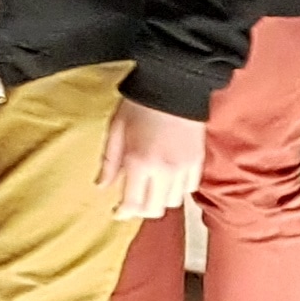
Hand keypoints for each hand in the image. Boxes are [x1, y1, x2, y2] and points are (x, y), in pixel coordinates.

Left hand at [97, 99, 207, 218]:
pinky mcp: (198, 162)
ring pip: (173, 202)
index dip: (124, 213)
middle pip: (155, 208)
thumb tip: (101, 186)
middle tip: (132, 202)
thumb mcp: (115, 130)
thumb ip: (109, 161)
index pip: (133, 203)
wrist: (172, 87)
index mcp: (139, 162)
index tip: (117, 213)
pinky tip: (167, 179)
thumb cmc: (138, 105)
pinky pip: (189, 189)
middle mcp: (164, 170)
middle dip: (141, 210)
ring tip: (149, 189)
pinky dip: (177, 189)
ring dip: (159, 200)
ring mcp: (184, 168)